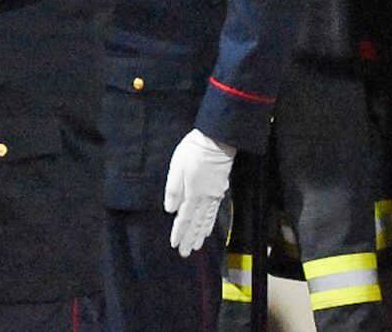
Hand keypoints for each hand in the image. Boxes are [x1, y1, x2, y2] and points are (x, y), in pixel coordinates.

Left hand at [163, 128, 235, 256]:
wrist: (218, 139)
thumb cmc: (194, 151)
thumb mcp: (177, 167)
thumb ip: (173, 190)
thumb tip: (170, 210)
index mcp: (193, 194)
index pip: (185, 218)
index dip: (179, 232)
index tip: (175, 245)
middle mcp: (206, 198)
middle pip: (197, 224)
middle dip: (190, 239)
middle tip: (185, 253)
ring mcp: (215, 195)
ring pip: (207, 220)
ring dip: (201, 234)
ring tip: (196, 246)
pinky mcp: (221, 189)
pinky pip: (214, 212)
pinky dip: (211, 223)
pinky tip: (208, 229)